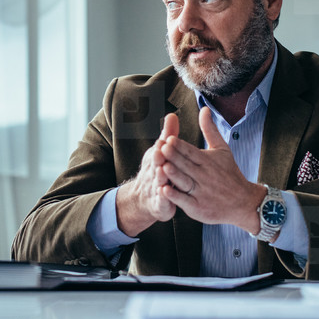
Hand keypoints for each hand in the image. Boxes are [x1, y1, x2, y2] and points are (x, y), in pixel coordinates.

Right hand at [116, 113, 179, 235]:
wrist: (146, 199)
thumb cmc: (157, 169)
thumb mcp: (160, 152)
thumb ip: (168, 135)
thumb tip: (172, 114)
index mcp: (156, 158)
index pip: (158, 150)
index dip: (160, 146)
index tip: (164, 139)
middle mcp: (154, 172)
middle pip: (156, 165)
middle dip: (157, 159)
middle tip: (160, 152)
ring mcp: (156, 188)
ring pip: (158, 181)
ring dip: (159, 176)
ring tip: (162, 171)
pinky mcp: (160, 204)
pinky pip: (161, 200)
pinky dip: (162, 197)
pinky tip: (164, 193)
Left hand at [159, 107, 263, 233]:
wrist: (243, 202)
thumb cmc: (229, 173)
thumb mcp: (222, 150)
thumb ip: (210, 130)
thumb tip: (204, 109)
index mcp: (208, 161)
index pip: (192, 152)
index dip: (180, 146)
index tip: (168, 138)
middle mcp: (204, 176)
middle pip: (186, 166)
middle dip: (173, 157)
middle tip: (160, 148)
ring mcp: (201, 192)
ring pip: (185, 182)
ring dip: (173, 175)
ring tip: (161, 167)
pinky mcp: (198, 207)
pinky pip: (185, 201)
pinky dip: (175, 196)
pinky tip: (164, 190)